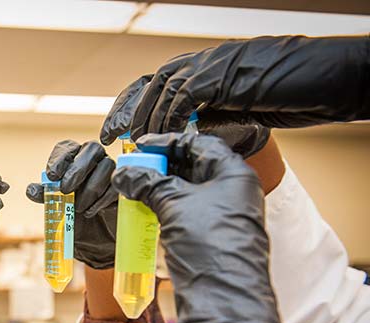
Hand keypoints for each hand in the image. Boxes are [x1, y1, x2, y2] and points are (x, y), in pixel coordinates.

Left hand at [26, 140, 117, 268]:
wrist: (94, 233)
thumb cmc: (73, 211)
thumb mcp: (56, 204)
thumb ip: (44, 195)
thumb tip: (31, 190)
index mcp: (73, 157)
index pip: (67, 147)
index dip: (59, 159)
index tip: (51, 176)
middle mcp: (93, 158)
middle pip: (92, 148)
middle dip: (77, 169)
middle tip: (65, 189)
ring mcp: (111, 169)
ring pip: (106, 166)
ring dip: (90, 188)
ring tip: (78, 208)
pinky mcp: (122, 184)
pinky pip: (116, 184)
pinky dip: (101, 200)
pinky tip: (90, 212)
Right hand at [111, 133, 291, 322]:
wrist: (224, 296)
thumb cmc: (208, 242)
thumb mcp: (174, 204)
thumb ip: (148, 184)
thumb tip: (124, 173)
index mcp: (233, 173)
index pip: (198, 143)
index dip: (167, 143)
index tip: (140, 146)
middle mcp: (233, 189)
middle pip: (193, 165)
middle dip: (161, 165)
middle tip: (132, 168)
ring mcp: (224, 213)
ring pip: (188, 189)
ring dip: (160, 187)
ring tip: (133, 187)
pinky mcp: (212, 234)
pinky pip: (187, 210)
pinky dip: (166, 206)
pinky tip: (145, 207)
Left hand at [116, 35, 368, 139]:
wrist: (328, 78)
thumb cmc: (291, 93)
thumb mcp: (239, 109)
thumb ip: (209, 117)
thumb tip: (182, 136)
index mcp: (206, 68)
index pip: (156, 84)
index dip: (132, 106)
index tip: (116, 132)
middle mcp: (204, 61)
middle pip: (150, 83)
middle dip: (127, 110)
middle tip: (111, 138)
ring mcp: (212, 64)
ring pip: (161, 86)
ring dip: (144, 117)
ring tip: (134, 143)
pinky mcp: (222, 74)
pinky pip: (184, 94)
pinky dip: (169, 116)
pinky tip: (163, 135)